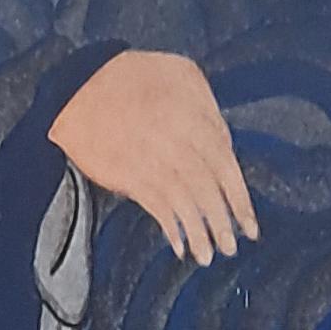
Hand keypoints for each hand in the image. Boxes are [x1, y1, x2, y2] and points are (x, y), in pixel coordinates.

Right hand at [52, 50, 259, 262]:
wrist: (80, 85)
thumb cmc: (135, 75)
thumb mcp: (182, 73)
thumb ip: (209, 107)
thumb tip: (224, 143)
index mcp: (195, 118)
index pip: (226, 167)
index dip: (239, 200)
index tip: (250, 226)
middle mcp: (178, 143)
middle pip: (208, 191)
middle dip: (223, 223)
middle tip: (231, 247)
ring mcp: (152, 161)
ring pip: (185, 204)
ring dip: (199, 233)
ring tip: (207, 256)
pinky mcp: (128, 175)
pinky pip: (156, 207)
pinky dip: (170, 228)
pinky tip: (179, 245)